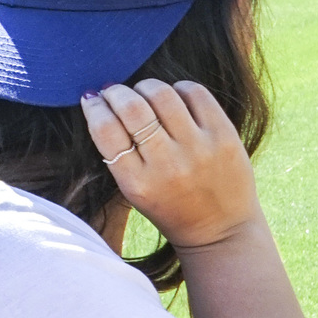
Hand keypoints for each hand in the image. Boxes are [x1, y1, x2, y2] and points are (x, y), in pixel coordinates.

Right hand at [81, 73, 261, 250]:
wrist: (221, 230)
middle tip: (114, 92)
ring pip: (162, 94)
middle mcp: (167, 165)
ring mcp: (198, 148)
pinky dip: (179, 88)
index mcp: (137, 183)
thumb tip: (96, 99)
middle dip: (116, 92)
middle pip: (132, 107)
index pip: (105, 129)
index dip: (94, 107)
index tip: (93, 100)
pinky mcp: (223, 136)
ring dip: (145, 86)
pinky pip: (195, 93)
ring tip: (144, 92)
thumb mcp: (134, 191)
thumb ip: (118, 153)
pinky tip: (175, 98)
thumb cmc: (171, 208)